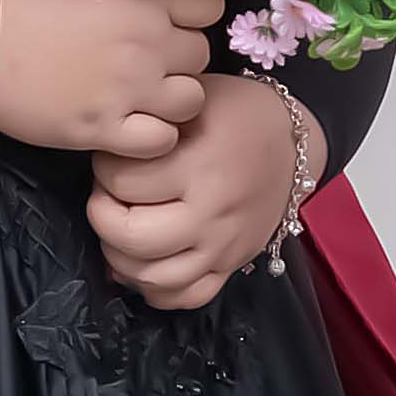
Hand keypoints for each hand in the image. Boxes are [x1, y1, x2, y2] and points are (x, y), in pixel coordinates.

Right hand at [0, 0, 221, 160]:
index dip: (192, 11)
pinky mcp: (105, 130)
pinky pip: (160, 141)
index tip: (171, 18)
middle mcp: (147, 43)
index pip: (210, 3)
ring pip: (192, 100)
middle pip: (201, 53)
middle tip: (148, 60)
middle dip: (179, 56)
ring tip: (146, 97)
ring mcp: (129, 90)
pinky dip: (152, 136)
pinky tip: (131, 125)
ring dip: (174, 98)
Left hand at [87, 76, 319, 314]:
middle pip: (132, 237)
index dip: (103, 168)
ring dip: (122, 257)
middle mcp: (212, 212)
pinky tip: (146, 262)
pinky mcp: (232, 265)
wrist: (291, 139)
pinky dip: (157, 289)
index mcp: (199, 164)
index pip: (122, 182)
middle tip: (109, 196)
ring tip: (122, 228)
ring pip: (155, 277)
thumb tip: (104, 150)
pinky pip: (188, 297)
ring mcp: (224, 245)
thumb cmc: (232, 112)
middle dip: (104, 216)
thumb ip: (149, 122)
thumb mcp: (190, 98)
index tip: (112, 158)